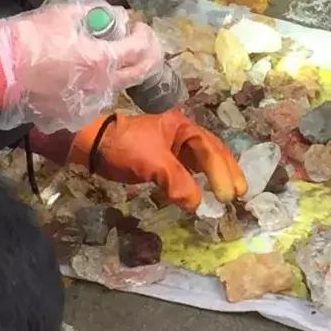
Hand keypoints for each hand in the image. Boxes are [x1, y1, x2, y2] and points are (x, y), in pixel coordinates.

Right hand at [0, 3, 163, 132]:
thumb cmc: (30, 38)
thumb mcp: (64, 14)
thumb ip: (96, 13)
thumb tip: (116, 15)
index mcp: (101, 61)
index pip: (141, 49)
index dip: (145, 34)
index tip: (138, 26)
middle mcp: (101, 87)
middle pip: (139, 73)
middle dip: (145, 54)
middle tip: (137, 42)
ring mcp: (88, 104)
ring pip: (117, 87)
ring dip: (121, 70)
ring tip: (109, 56)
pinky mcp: (72, 115)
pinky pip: (95, 99)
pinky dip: (99, 85)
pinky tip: (86, 75)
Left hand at [70, 109, 245, 209]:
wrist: (91, 145)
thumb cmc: (123, 146)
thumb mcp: (150, 160)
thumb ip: (176, 180)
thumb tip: (196, 203)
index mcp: (183, 127)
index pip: (210, 150)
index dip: (222, 173)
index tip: (228, 195)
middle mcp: (182, 136)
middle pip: (212, 153)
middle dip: (226, 173)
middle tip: (239, 195)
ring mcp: (172, 148)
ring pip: (202, 162)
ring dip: (215, 178)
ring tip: (227, 195)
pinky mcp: (162, 161)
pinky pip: (187, 172)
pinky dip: (198, 183)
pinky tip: (202, 194)